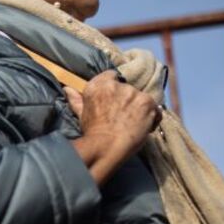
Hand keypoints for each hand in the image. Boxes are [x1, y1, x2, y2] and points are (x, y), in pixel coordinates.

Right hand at [65, 70, 160, 184]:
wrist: (105, 147)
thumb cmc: (92, 132)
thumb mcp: (81, 114)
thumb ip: (76, 99)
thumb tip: (67, 88)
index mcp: (98, 84)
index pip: (112, 76)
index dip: (116, 89)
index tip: (115, 101)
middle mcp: (117, 85)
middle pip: (128, 89)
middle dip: (128, 101)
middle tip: (123, 118)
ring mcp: (134, 93)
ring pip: (142, 100)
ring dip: (140, 110)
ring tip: (132, 126)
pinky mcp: (148, 103)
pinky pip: (156, 110)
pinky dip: (153, 119)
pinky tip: (143, 128)